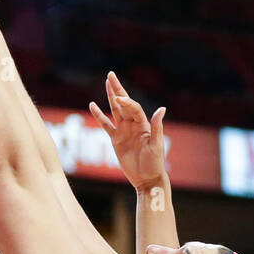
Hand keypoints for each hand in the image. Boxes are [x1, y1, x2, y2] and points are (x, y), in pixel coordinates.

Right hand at [89, 72, 166, 190]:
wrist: (147, 178)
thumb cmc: (154, 163)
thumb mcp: (156, 145)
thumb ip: (156, 127)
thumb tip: (161, 109)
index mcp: (143, 125)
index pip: (133, 108)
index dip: (126, 102)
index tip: (119, 99)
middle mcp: (133, 125)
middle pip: (124, 103)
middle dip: (118, 89)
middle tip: (111, 75)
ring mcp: (124, 131)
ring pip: (115, 110)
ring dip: (111, 97)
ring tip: (106, 83)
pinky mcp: (116, 140)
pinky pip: (106, 125)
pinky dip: (99, 116)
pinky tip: (92, 105)